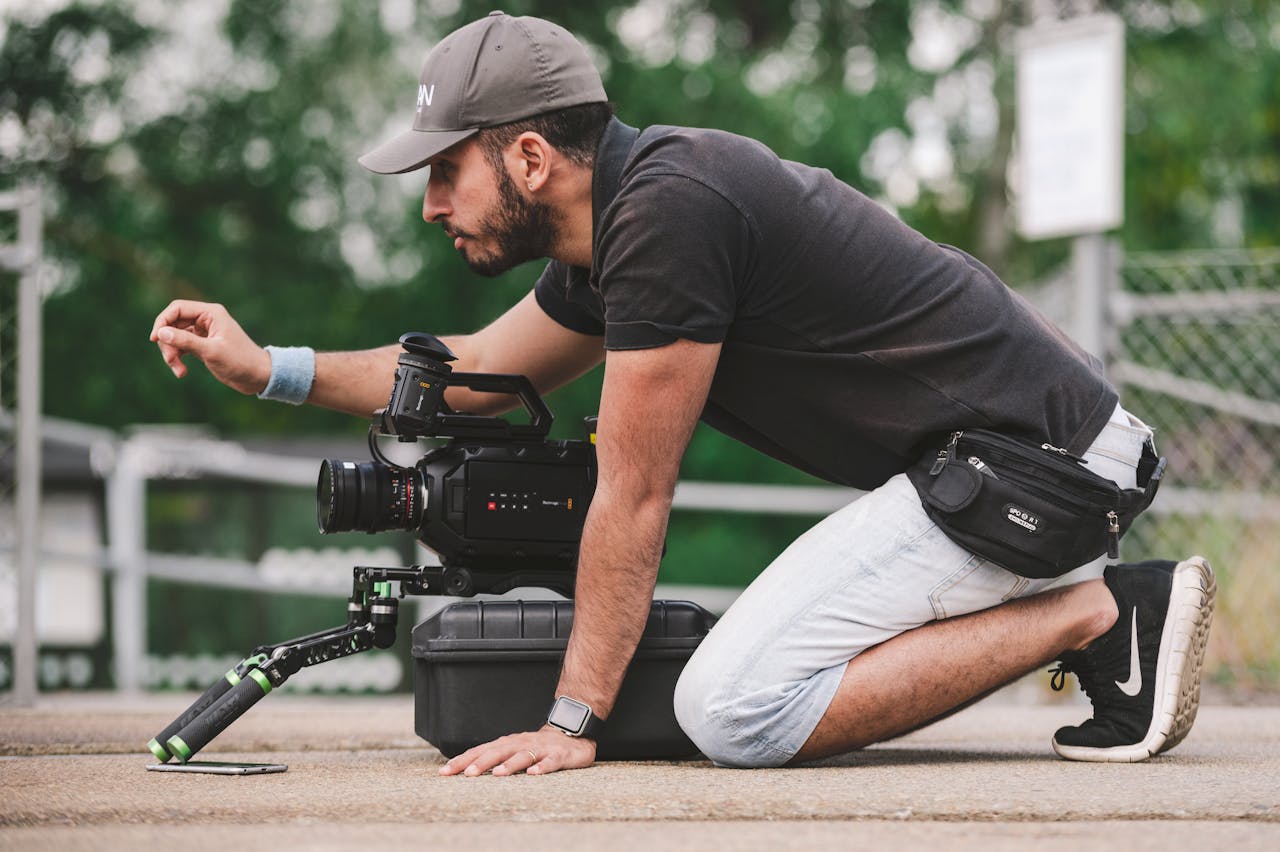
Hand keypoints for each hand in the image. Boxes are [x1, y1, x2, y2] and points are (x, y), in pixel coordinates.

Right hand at [149, 300, 271, 394]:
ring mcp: (204, 332)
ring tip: (179, 371)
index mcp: (211, 313)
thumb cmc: (240, 361)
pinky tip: (181, 372)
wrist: (258, 376)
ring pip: (175, 337)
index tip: (155, 339)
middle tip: (171, 360)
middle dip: (168, 342)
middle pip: (173, 324)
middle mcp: (206, 319)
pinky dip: (178, 358)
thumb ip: (186, 340)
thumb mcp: (211, 351)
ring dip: (172, 353)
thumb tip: (161, 332)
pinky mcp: (203, 345)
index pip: (177, 308)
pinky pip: (181, 347)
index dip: (162, 321)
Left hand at [438, 726, 595, 776]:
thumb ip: (495, 757)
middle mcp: (522, 743)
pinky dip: (542, 768)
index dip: (463, 760)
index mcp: (508, 743)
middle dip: (482, 762)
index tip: (445, 771)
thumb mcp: (514, 749)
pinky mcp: (559, 755)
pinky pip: (550, 762)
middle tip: (467, 773)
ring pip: (524, 756)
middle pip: (499, 751)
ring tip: (497, 774)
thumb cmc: (538, 746)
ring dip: (510, 764)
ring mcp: (541, 748)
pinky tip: (534, 775)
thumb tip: (465, 768)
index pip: (482, 750)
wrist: (572, 734)